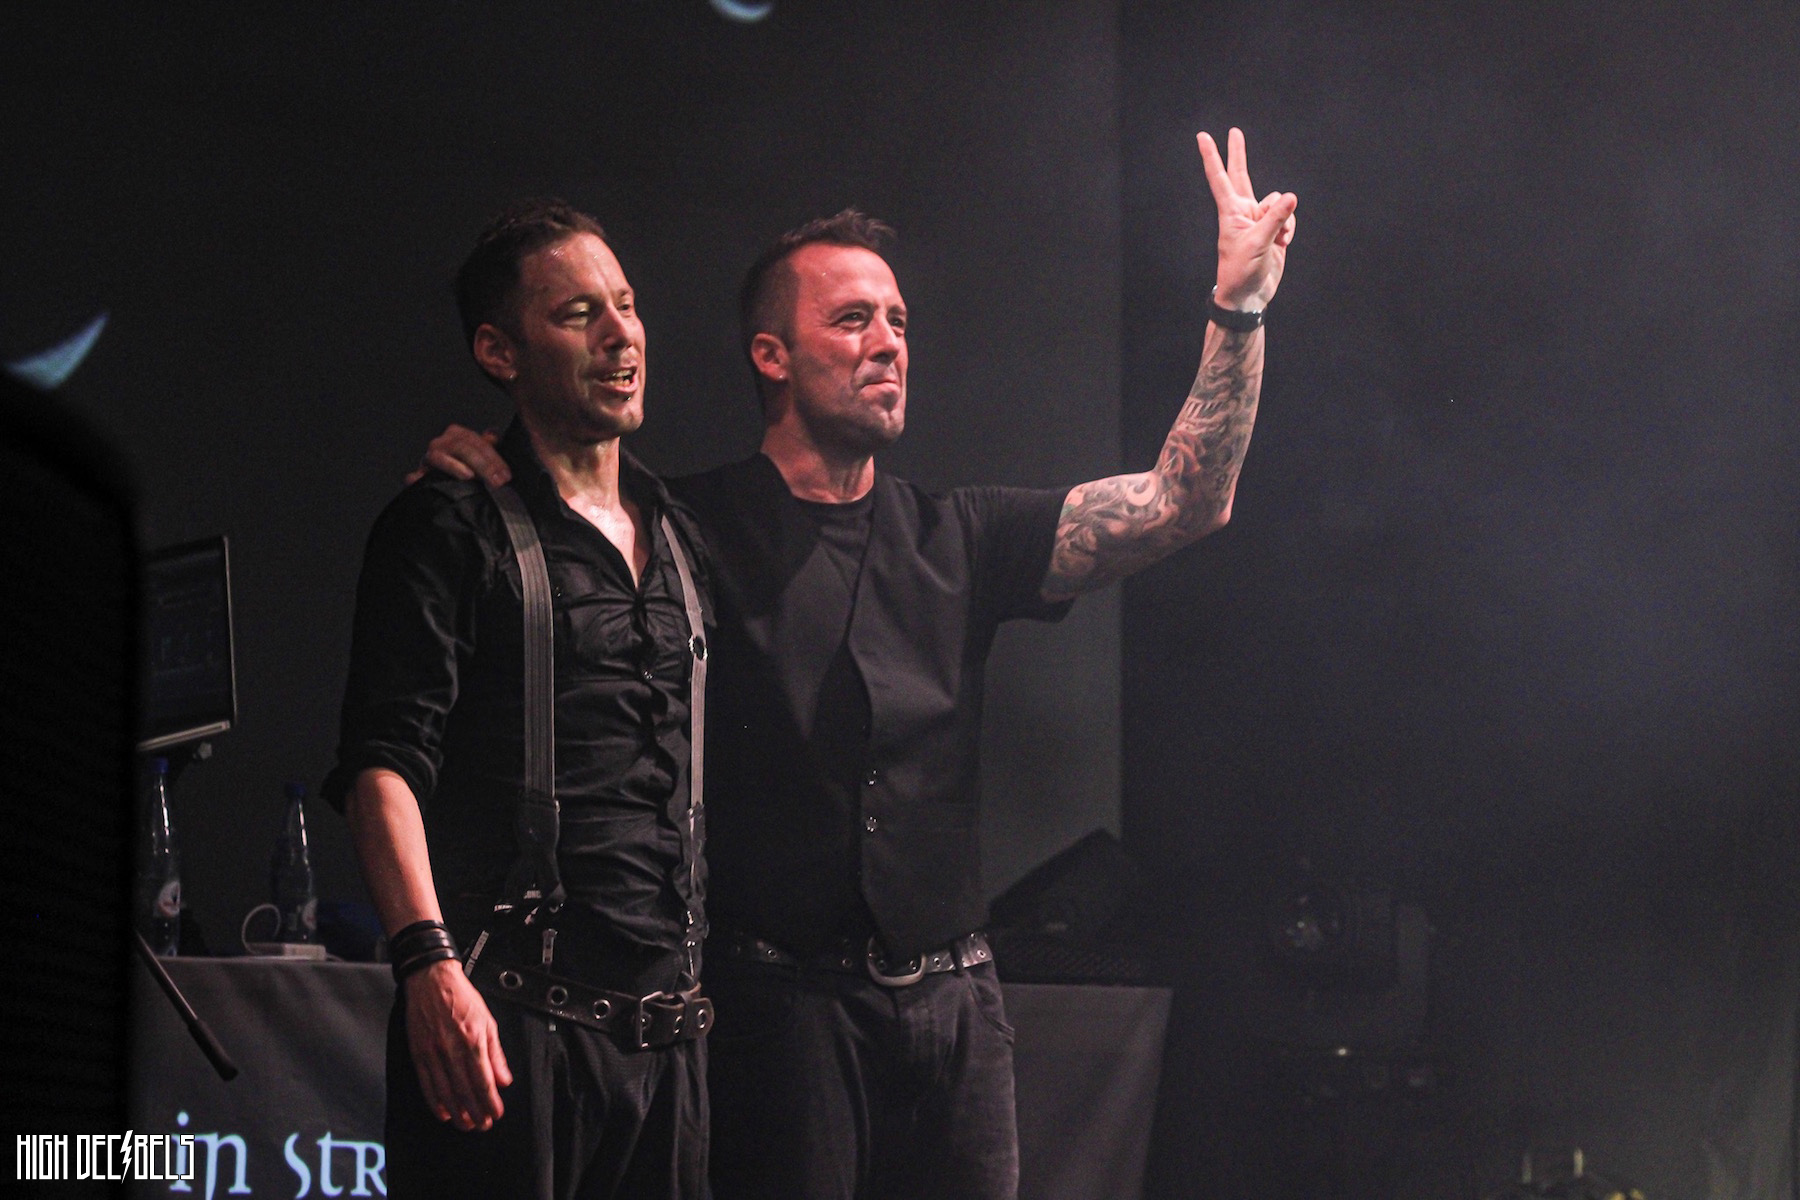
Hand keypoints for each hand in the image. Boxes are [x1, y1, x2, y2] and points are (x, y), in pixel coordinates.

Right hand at [403, 959, 512, 1130]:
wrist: (432, 980)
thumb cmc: (462, 997)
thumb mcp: (488, 1021)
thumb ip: (496, 1053)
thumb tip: (503, 1079)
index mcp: (472, 1040)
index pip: (483, 1080)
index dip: (490, 1101)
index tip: (496, 1114)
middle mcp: (452, 1049)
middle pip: (465, 1090)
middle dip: (475, 1111)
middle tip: (482, 1126)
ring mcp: (433, 1052)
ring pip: (446, 1091)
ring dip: (457, 1111)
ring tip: (465, 1124)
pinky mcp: (418, 1053)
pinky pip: (427, 1083)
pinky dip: (435, 1101)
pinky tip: (443, 1112)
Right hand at [405, 425, 510, 486]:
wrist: (447, 483)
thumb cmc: (470, 467)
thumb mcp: (481, 454)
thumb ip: (488, 445)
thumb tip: (495, 433)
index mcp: (457, 435)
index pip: (476, 441)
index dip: (493, 458)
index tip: (505, 475)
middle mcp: (441, 443)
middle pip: (461, 448)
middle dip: (481, 464)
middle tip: (496, 481)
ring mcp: (428, 459)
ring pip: (439, 457)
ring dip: (454, 466)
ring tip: (469, 476)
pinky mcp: (418, 476)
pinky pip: (415, 476)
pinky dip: (417, 478)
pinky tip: (421, 480)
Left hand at [1197, 128, 1297, 312]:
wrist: (1249, 295)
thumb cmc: (1242, 272)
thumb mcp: (1258, 244)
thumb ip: (1275, 219)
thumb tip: (1290, 197)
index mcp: (1231, 212)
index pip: (1220, 179)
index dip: (1212, 157)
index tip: (1202, 137)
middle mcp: (1243, 212)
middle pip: (1242, 176)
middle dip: (1239, 154)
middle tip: (1234, 132)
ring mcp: (1258, 220)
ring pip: (1278, 202)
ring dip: (1284, 217)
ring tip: (1278, 239)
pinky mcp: (1273, 230)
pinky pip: (1288, 217)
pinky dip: (1290, 227)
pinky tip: (1284, 242)